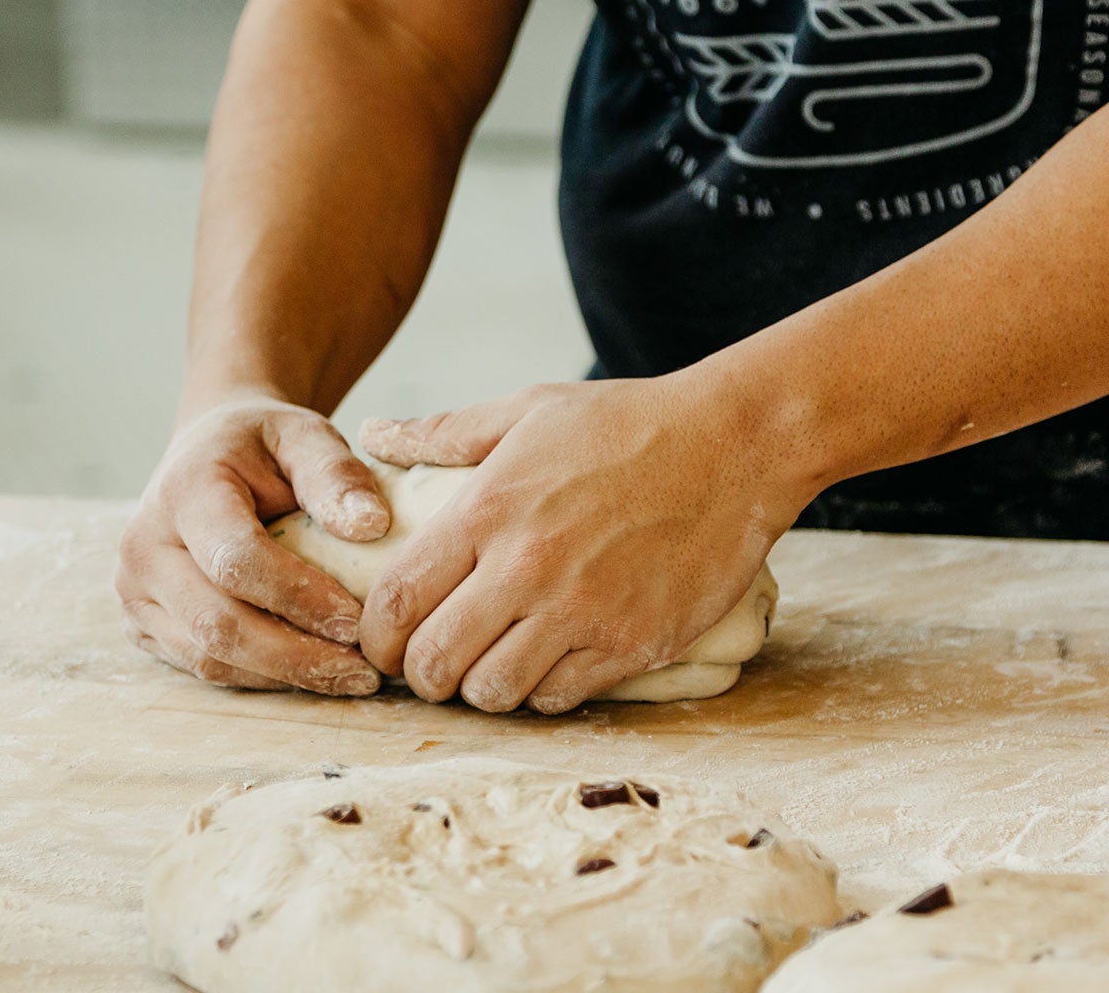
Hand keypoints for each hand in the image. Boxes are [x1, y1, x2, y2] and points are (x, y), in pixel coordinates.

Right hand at [115, 396, 392, 694]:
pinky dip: (261, 677)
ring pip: (208, 658)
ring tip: (348, 677)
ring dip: (283, 676)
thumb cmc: (262, 445)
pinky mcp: (142, 623)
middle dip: (297, 656)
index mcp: (182, 491)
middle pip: (218, 624)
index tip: (357, 621)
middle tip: (364, 671)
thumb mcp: (303, 436)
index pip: (236, 560)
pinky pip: (203, 665)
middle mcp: (144, 546)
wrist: (207, 452)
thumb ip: (336, 475)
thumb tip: (372, 526)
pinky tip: (311, 672)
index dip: (298, 598)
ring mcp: (135, 591)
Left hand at [354, 374, 814, 713]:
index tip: (383, 641)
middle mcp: (526, 570)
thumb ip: (443, 432)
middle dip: (421, 674)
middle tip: (433, 664)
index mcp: (487, 512)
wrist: (736, 445)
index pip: (397, 601)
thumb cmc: (630, 423)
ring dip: (481, 688)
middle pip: (434, 662)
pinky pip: (559, 698)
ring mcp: (580, 614)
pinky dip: (542, 691)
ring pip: (492, 693)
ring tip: (490, 665)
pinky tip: (548, 663)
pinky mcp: (630, 646)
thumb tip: (373, 433)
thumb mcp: (528, 410)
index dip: (377, 636)